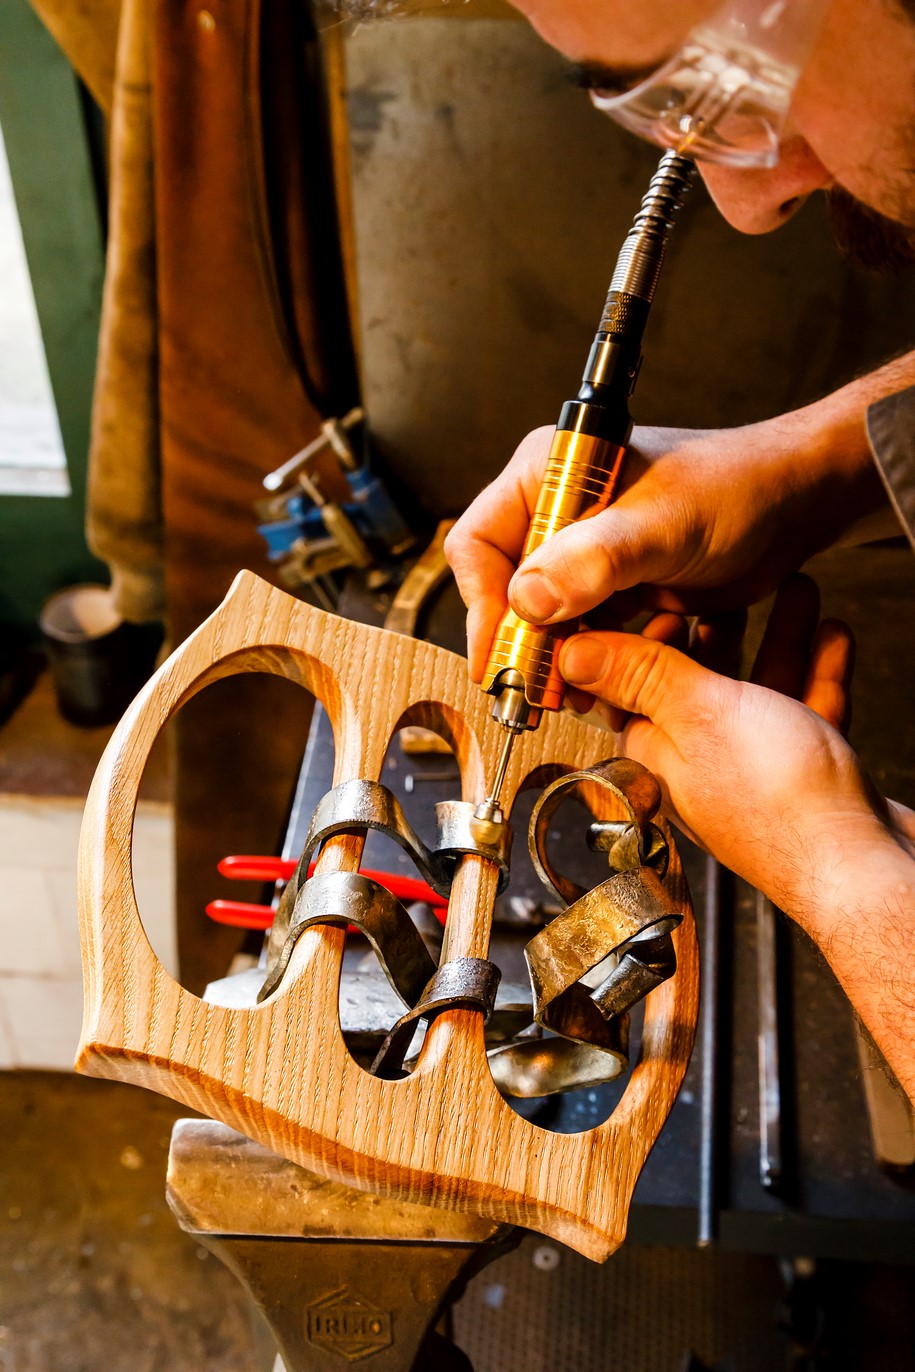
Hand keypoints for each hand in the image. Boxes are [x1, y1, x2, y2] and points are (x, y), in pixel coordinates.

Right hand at [446, 406, 885, 681]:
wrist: (798, 501)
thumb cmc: (737, 489)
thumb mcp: (664, 525)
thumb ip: (595, 560)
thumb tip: (525, 600)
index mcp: (550, 473)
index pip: (480, 543)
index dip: (481, 604)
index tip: (501, 656)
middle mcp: (558, 511)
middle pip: (505, 588)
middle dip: (518, 643)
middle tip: (534, 691)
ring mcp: (586, 550)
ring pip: (542, 617)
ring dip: (552, 658)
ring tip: (570, 694)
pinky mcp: (615, 583)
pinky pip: (581, 628)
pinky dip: (588, 658)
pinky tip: (605, 683)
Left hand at [557, 576, 905, 925]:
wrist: (861, 867)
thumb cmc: (782, 807)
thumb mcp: (698, 715)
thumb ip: (640, 676)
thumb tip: (574, 653)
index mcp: (656, 752)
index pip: (631, 683)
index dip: (647, 632)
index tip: (668, 590)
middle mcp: (696, 766)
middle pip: (698, 680)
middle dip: (719, 626)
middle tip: (734, 583)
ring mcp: (750, 773)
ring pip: (757, 689)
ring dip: (776, 638)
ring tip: (794, 591)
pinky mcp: (800, 778)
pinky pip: (802, 712)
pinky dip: (815, 671)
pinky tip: (830, 638)